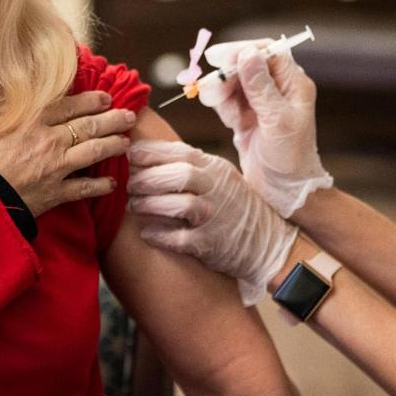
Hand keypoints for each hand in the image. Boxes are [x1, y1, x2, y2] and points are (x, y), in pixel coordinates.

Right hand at [0, 90, 136, 216]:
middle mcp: (51, 140)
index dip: (93, 101)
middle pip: (90, 126)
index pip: (71, 106)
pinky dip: (100, 186)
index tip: (107, 99)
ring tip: (127, 142)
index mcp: (33, 119)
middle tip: (129, 116)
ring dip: (113, 146)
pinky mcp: (56, 193)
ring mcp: (57, 167)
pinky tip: (112, 184)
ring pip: (94, 152)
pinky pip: (85, 188)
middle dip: (113, 120)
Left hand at [127, 140, 296, 305]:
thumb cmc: (234, 206)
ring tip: (133, 206)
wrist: (266, 242)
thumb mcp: (220, 176)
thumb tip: (148, 155)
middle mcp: (217, 189)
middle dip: (148, 178)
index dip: (152, 152)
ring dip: (151, 205)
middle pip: (180, 175)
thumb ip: (192, 165)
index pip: (181, 152)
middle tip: (128, 184)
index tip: (129, 155)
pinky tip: (147, 234)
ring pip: (181, 205)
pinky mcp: (212, 243)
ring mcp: (216, 216)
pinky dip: (160, 236)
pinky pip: (181, 239)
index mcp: (215, 168)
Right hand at [199, 43, 332, 217]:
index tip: (219, 57)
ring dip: (222, 90)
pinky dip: (222, 105)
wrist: (284, 193)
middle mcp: (278, 90)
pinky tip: (228, 118)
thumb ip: (261, 87)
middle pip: (246, 65)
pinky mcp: (246, 117)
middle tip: (210, 85)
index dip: (243, 51)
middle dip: (227, 73)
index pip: (268, 53)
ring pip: (234, 82)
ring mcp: (261, 103)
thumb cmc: (290, 159)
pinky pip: (228, 100)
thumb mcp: (278, 120)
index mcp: (294, 85)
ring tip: (220, 107)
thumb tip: (248, 54)